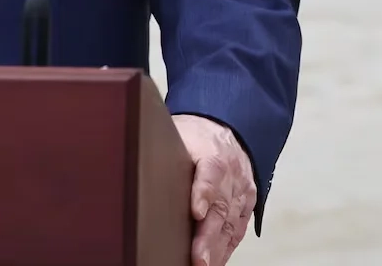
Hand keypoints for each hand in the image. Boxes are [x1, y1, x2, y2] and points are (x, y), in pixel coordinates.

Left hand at [172, 114, 254, 265]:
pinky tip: (215, 261)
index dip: (203, 192)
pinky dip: (227, 248)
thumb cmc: (194, 136)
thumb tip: (134, 165)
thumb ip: (163, 150)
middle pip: (221, 205)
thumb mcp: (178, 133)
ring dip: (217, 248)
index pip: (210, 171)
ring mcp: (241, 189)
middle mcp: (232, 172)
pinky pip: (238, 228)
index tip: (196, 212)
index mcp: (212, 151)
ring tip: (204, 265)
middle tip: (198, 259)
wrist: (224, 129)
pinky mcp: (247, 203)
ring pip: (230, 222)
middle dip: (208, 236)